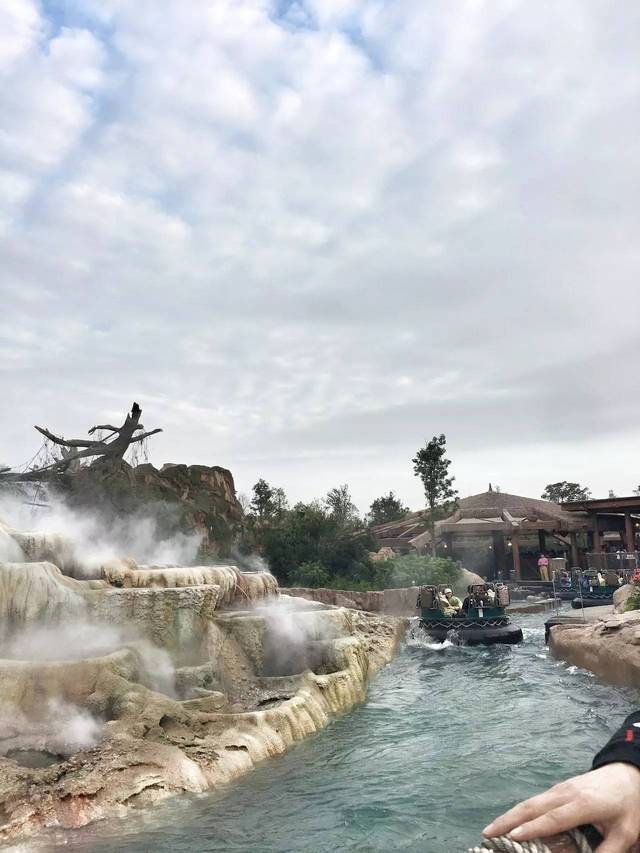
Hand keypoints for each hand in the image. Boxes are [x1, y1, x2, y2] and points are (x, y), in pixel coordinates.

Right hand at [482, 763, 639, 852]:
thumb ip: (607, 851)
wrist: (627, 773)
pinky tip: (510, 820)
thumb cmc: (627, 804)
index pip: (554, 818)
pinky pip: (534, 800)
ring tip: (491, 829)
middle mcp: (566, 793)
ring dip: (508, 815)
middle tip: (487, 834)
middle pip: (532, 807)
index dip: (534, 828)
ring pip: (529, 802)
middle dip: (508, 820)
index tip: (513, 836)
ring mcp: (560, 788)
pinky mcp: (558, 788)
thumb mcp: (626, 832)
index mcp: (583, 804)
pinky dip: (518, 811)